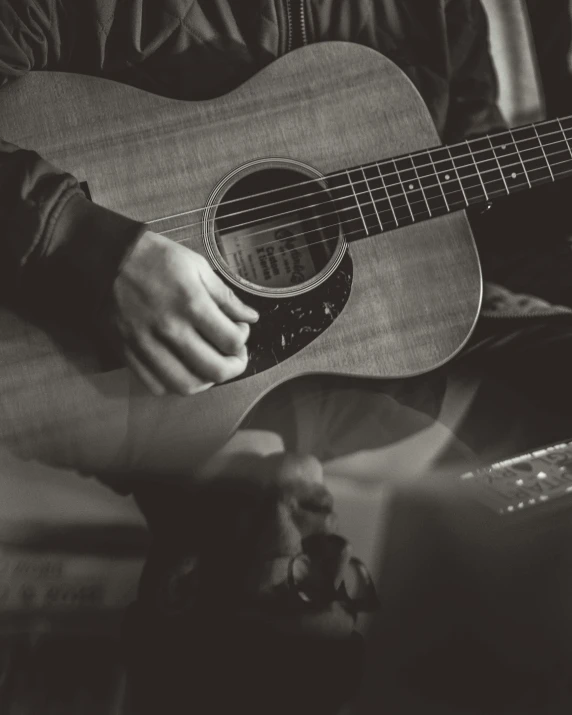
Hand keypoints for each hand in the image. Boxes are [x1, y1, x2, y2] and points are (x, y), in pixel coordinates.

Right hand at [108, 231, 258, 394]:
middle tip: (234, 357)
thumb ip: (225, 295)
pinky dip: (174, 384)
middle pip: (215, 370)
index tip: (239, 331)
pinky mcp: (128, 353)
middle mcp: (170, 328)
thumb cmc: (153, 257)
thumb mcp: (195, 265)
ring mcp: (147, 345)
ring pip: (186, 385)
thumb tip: (249, 316)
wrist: (105, 257)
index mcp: (191, 303)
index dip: (243, 340)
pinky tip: (182, 369)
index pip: (231, 341)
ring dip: (206, 381)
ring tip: (210, 367)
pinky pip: (156, 385)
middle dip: (234, 367)